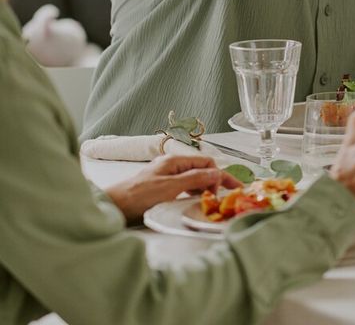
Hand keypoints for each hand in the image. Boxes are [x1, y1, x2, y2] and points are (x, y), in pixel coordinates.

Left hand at [104, 154, 242, 223]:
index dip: (219, 176)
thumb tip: (217, 174)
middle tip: (228, 196)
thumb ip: (195, 179)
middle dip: (216, 181)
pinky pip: (184, 188)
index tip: (228, 190)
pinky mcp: (160, 189)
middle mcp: (171, 166)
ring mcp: (165, 177)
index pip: (206, 163)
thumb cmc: (137, 196)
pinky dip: (194, 194)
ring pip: (194, 179)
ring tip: (213, 202)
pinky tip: (195, 203)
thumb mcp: (170, 188)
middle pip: (201, 170)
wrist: (111, 208)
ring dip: (205, 189)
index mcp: (174, 161)